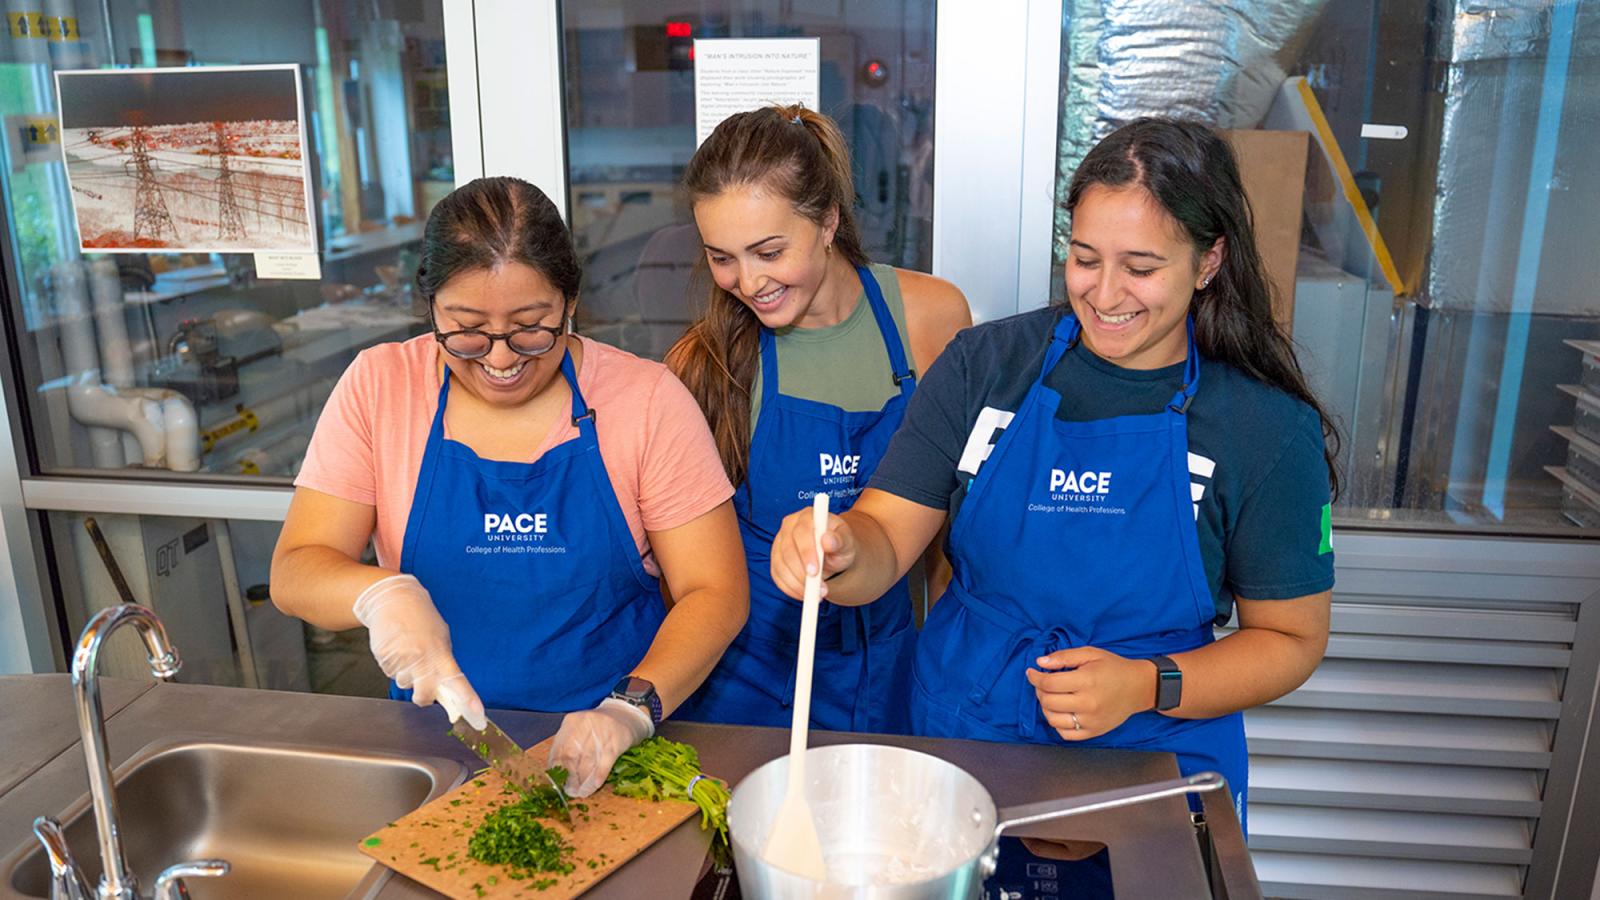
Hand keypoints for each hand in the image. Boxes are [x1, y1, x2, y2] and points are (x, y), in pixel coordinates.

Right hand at [353, 574, 485, 729]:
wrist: (393, 599)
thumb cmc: (421, 618)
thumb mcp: (440, 637)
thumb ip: (443, 662)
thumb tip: (447, 688)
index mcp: (440, 653)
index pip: (457, 681)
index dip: (468, 700)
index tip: (478, 715)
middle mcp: (421, 659)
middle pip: (424, 696)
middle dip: (424, 697)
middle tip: (424, 687)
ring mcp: (401, 659)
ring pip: (404, 683)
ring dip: (407, 675)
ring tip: (408, 651)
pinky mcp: (384, 658)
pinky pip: (391, 673)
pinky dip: (394, 665)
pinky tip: (396, 648)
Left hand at [546, 698, 653, 796]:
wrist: (624, 717)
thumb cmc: (596, 729)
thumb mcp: (578, 730)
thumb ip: (566, 746)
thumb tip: (555, 772)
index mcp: (571, 721)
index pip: (559, 748)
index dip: (556, 768)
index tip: (557, 782)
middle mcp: (585, 724)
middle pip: (571, 755)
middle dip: (569, 776)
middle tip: (569, 790)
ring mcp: (602, 731)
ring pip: (588, 760)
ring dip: (583, 779)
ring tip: (581, 792)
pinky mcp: (616, 740)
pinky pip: (605, 761)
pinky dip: (599, 774)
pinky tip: (596, 784)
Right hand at [769, 509, 854, 600]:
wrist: (833, 553)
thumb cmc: (840, 544)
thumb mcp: (847, 542)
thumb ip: (840, 540)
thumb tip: (828, 541)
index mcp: (807, 516)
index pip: (802, 532)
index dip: (806, 552)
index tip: (815, 571)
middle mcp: (789, 526)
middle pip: (788, 551)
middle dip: (802, 573)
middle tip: (819, 590)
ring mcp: (779, 542)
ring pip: (781, 566)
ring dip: (798, 584)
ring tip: (817, 594)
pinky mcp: (775, 559)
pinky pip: (778, 576)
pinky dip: (790, 589)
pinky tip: (805, 594)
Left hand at [1025, 647, 1156, 740]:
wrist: (1139, 688)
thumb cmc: (1114, 668)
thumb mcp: (1090, 654)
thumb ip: (1064, 657)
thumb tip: (1040, 663)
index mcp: (1087, 681)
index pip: (1049, 683)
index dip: (1035, 677)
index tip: (1032, 672)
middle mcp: (1088, 703)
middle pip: (1048, 702)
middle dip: (1039, 691)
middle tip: (1043, 683)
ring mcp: (1091, 721)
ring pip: (1053, 720)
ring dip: (1046, 707)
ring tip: (1051, 697)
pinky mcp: (1094, 732)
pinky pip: (1065, 734)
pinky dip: (1057, 724)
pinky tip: (1061, 711)